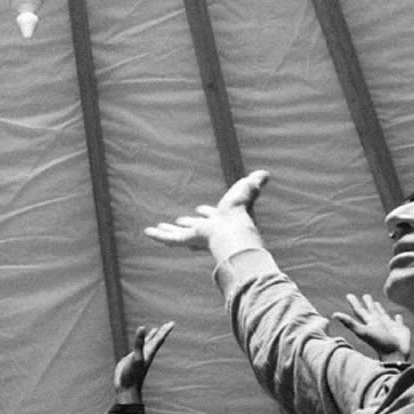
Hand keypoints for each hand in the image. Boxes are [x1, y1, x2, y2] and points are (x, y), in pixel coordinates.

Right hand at [113, 321, 173, 400]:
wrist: (126, 389)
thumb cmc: (132, 376)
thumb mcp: (136, 358)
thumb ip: (139, 343)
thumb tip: (142, 328)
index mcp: (149, 353)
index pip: (159, 339)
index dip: (165, 331)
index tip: (172, 323)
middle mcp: (146, 354)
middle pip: (156, 340)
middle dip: (162, 332)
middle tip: (169, 324)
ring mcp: (140, 356)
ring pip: (149, 344)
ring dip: (153, 336)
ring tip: (157, 329)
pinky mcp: (133, 358)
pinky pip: (139, 348)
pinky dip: (141, 342)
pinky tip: (141, 340)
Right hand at [144, 171, 267, 261]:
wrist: (231, 230)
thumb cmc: (239, 211)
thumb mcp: (246, 191)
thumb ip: (253, 183)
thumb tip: (265, 173)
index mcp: (221, 219)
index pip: (212, 215)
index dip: (207, 212)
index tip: (201, 209)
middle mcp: (208, 229)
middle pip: (195, 226)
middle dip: (188, 223)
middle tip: (179, 220)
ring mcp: (196, 236)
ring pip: (178, 234)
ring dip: (168, 230)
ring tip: (158, 227)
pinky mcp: (186, 240)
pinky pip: (169, 239)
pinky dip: (158, 236)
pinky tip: (147, 232)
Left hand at [330, 292, 411, 360]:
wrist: (396, 356)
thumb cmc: (380, 344)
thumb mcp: (363, 332)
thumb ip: (350, 323)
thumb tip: (333, 315)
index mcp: (369, 323)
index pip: (359, 311)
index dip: (354, 303)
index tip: (349, 295)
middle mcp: (378, 324)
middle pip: (371, 312)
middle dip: (368, 304)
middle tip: (365, 296)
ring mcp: (389, 328)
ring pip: (383, 316)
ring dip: (380, 310)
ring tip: (377, 303)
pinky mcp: (401, 331)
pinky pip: (398, 322)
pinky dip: (398, 319)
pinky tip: (398, 316)